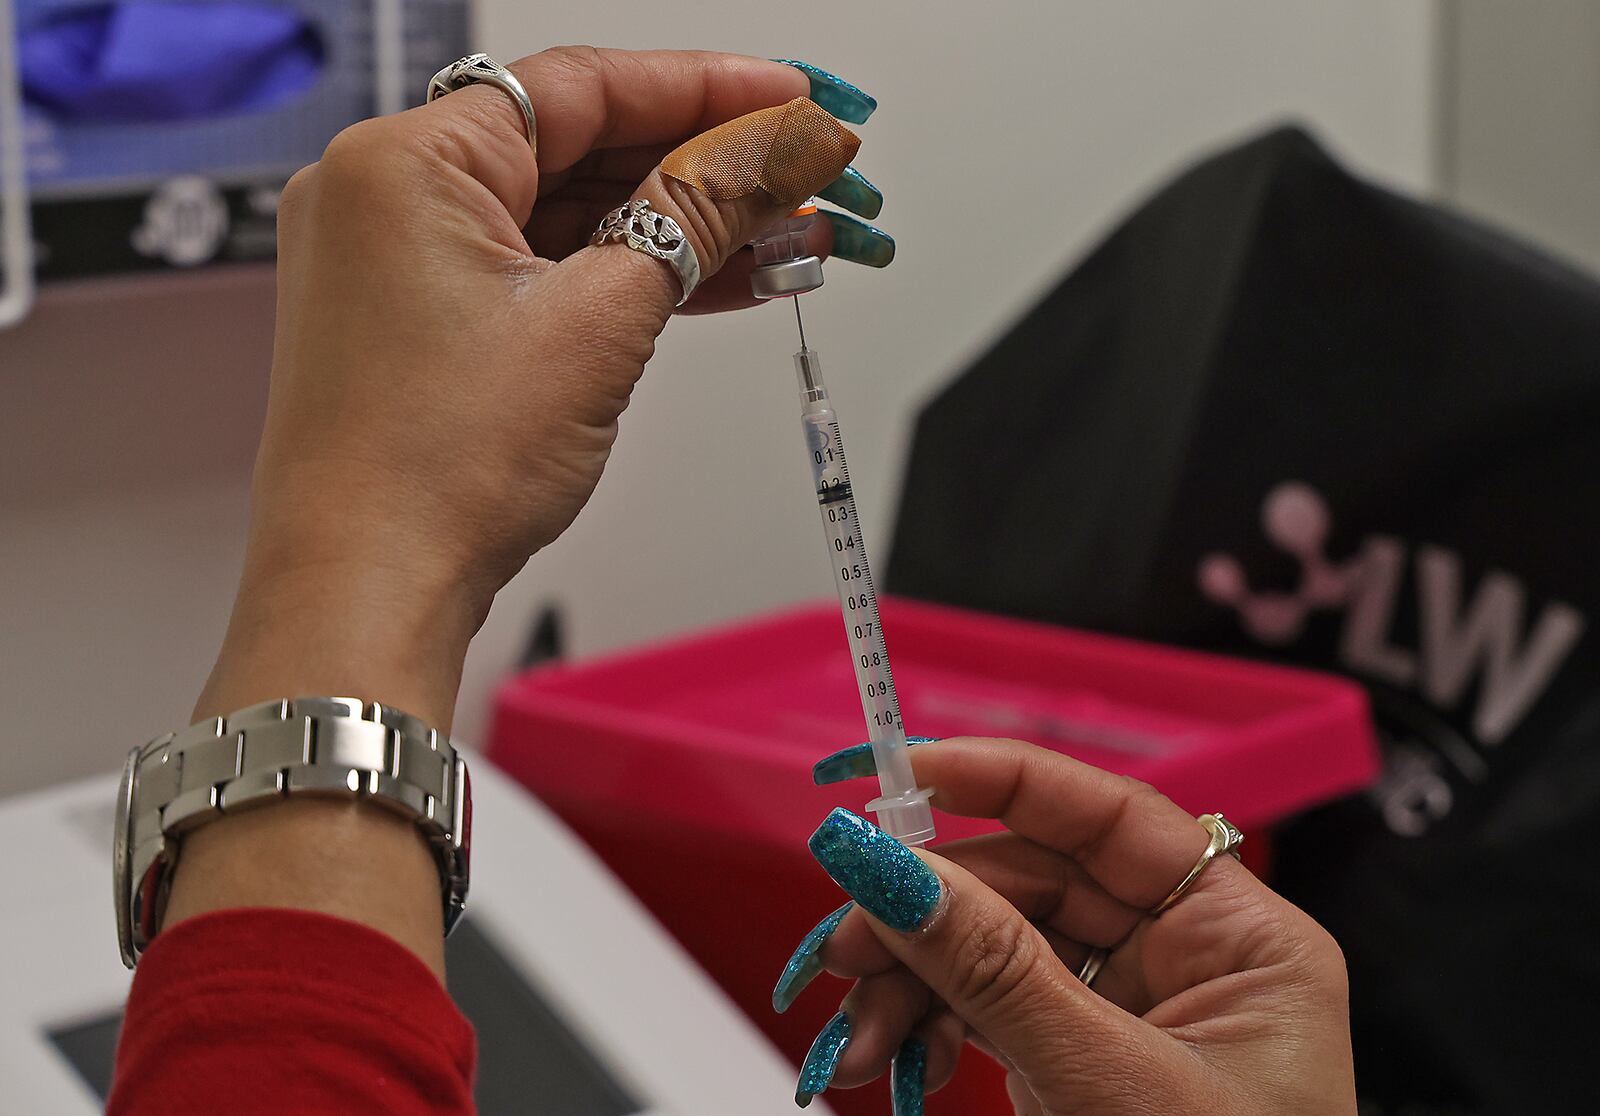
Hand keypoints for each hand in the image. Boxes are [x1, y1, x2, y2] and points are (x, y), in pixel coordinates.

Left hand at [167, 49, 868, 969]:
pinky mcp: (429, 318)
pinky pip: (550, 268)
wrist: (370, 590)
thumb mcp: (601, 322)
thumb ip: (698, 215)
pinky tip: (724, 277)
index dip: (707, 89)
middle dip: (711, 167)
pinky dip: (631, 273)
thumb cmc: (432, 474)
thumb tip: (777, 153)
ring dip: (684, 227)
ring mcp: (406, 260)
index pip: (584, 87)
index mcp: (406, 163)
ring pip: (575, 213)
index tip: (792, 102)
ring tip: (791, 237)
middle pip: (585, 146)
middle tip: (808, 177)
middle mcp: (392, 195)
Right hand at [784, 738, 1356, 1113]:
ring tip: (851, 1040)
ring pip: (990, 945)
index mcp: (1242, 938)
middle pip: (1029, 880)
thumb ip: (991, 969)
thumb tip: (888, 865)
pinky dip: (925, 1027)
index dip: (999, 778)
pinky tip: (883, 1057)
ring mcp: (1126, 1010)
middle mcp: (1186, 958)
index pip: (1109, 814)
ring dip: (906, 983)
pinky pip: (984, 1007)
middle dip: (925, 914)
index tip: (897, 774)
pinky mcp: (1076, 1058)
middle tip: (844, 943)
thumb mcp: (1104, 1086)